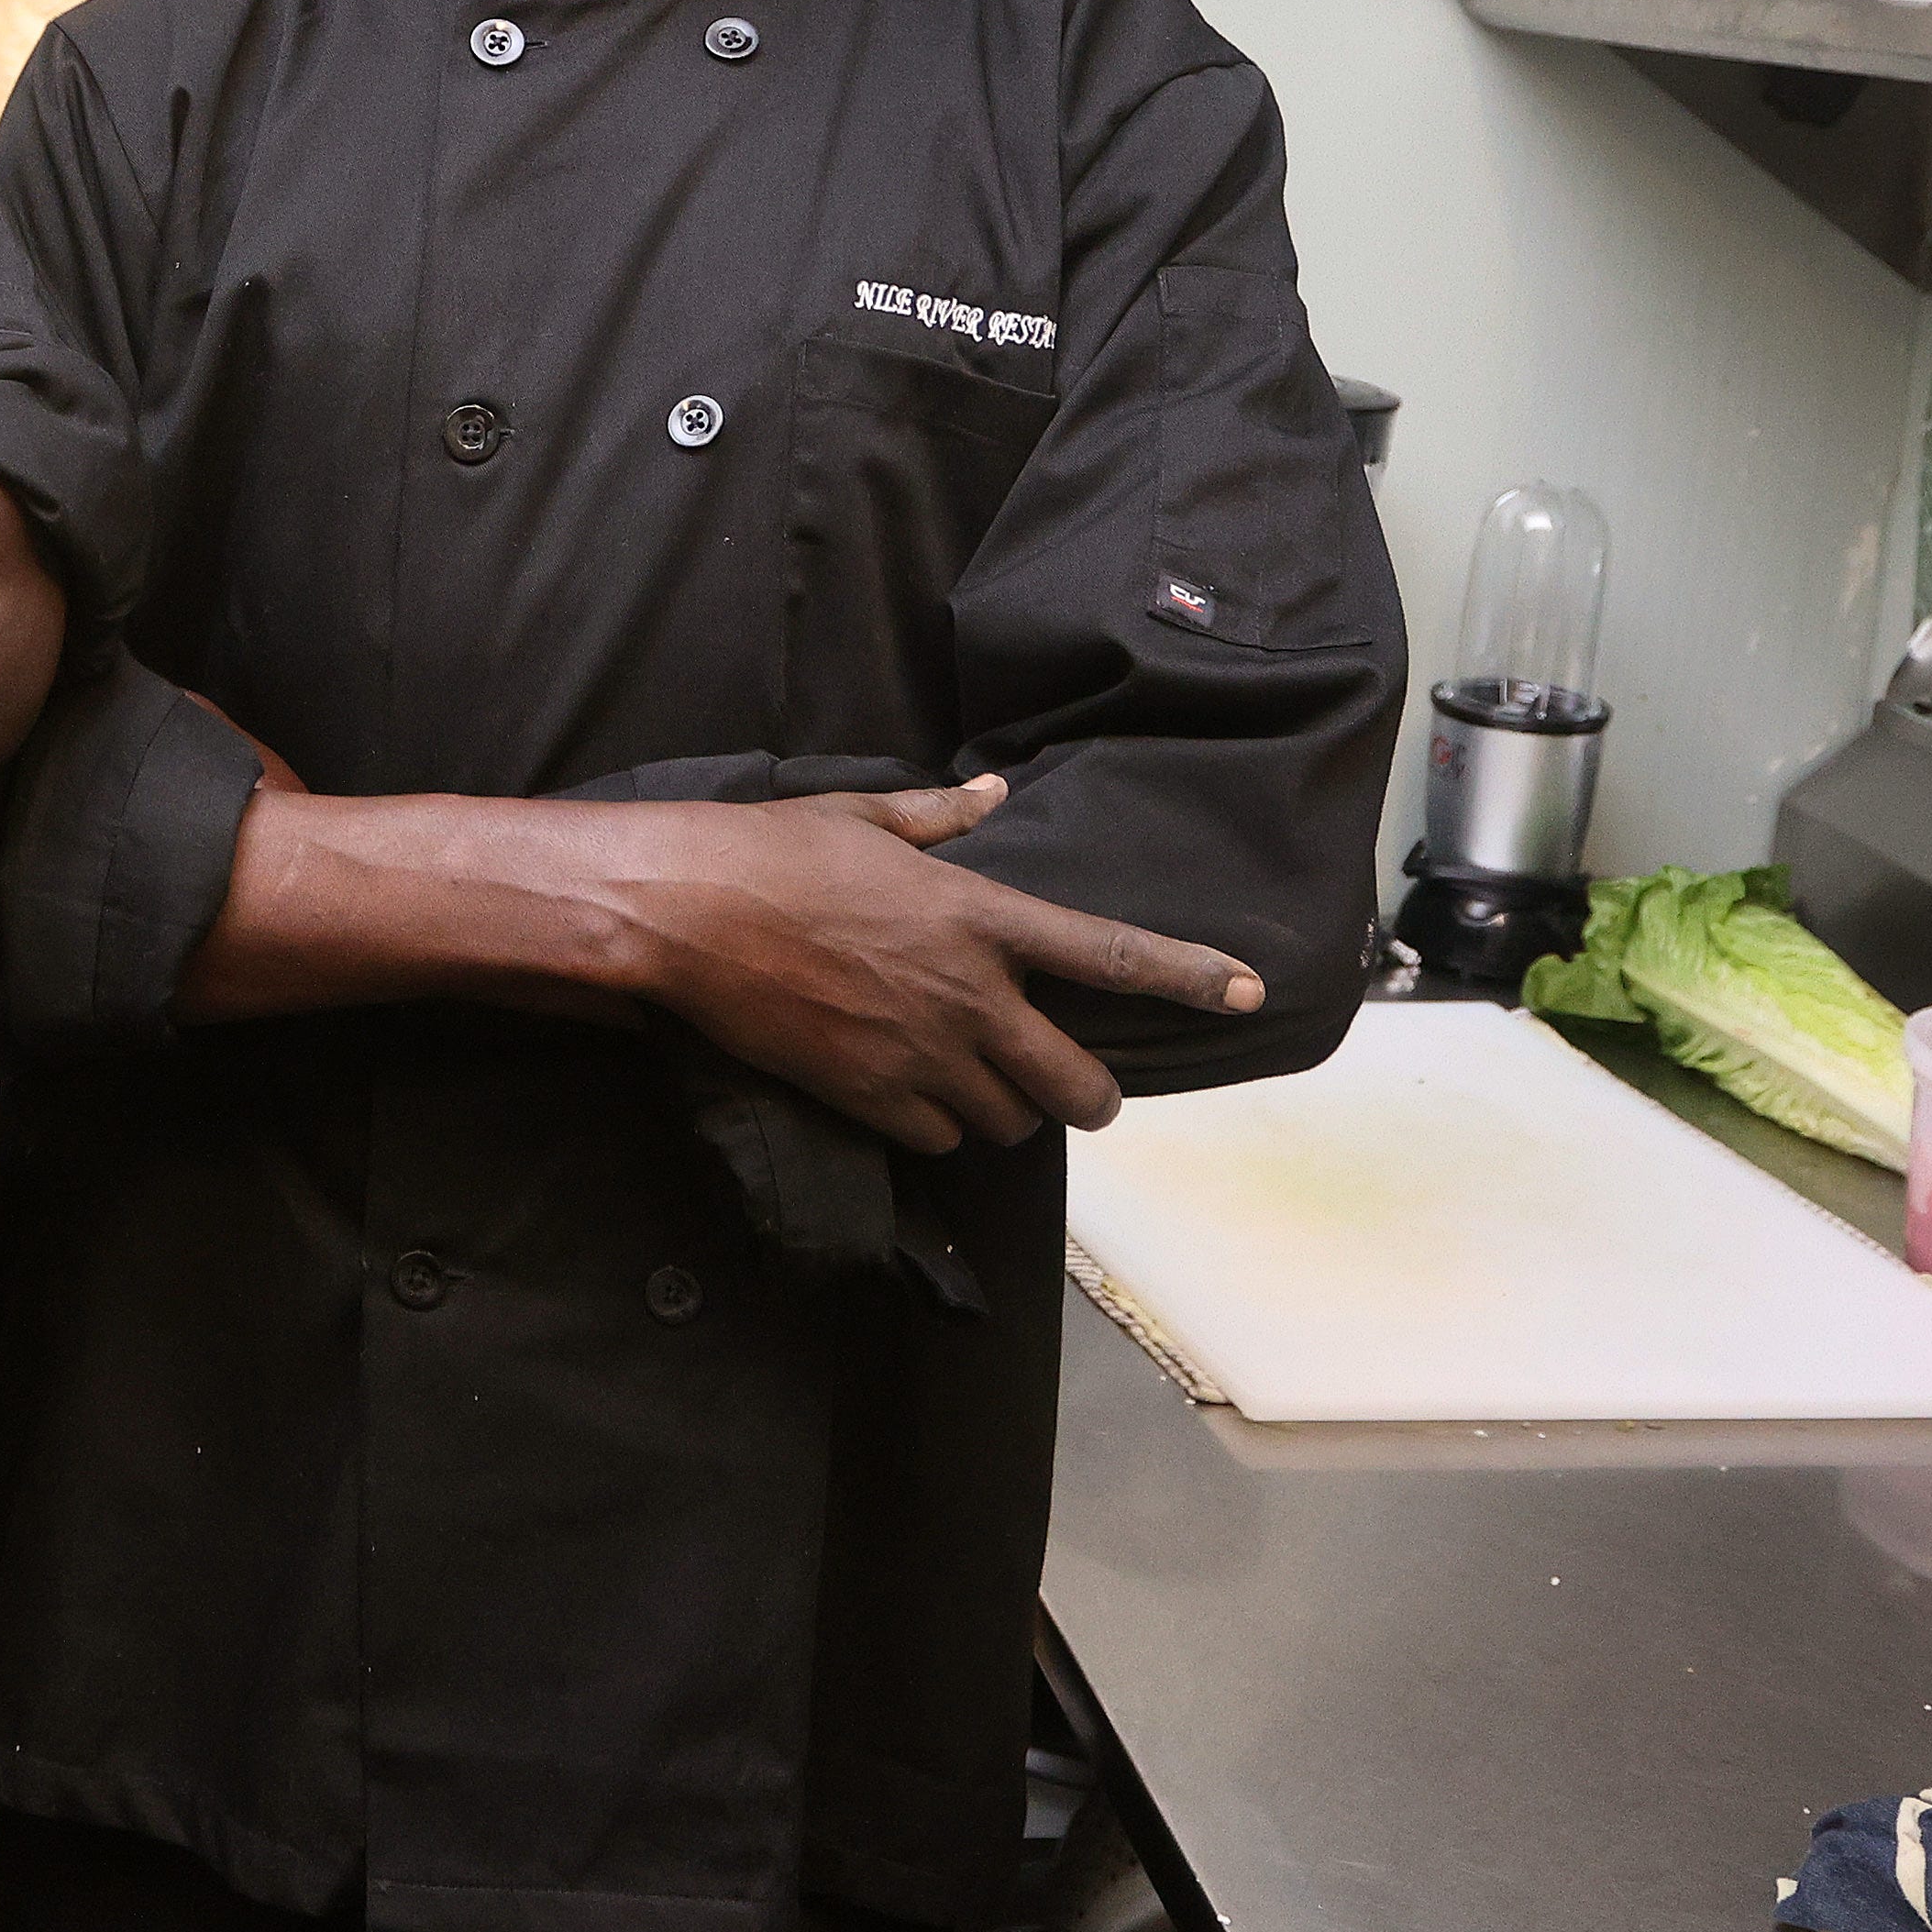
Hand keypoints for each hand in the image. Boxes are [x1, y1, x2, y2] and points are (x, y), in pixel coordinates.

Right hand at [588, 780, 1266, 1151]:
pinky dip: (938, 1127)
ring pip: (1008, 1120)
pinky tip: (914, 1098)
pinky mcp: (869, 1095)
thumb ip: (942, 817)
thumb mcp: (864, 817)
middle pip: (1076, 1082)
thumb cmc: (771, 852)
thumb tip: (991, 792)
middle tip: (1082, 1094)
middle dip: (1090, 1098)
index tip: (1247, 990)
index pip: (1110, 953)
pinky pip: (939, 1139)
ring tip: (979, 1083)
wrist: (685, 913)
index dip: (1188, 975)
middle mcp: (967, 994)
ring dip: (1005, 1110)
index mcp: (979, 917)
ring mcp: (920, 1053)